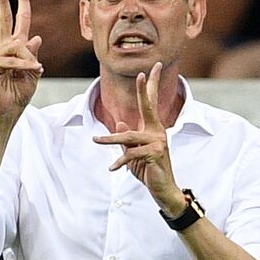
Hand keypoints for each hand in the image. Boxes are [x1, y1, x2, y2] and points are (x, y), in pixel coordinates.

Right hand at [0, 0, 43, 117]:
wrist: (9, 108)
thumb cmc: (20, 91)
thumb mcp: (34, 71)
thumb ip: (34, 55)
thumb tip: (36, 37)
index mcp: (15, 47)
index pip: (17, 22)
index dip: (19, 4)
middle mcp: (3, 47)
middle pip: (5, 21)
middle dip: (4, 2)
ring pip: (18, 46)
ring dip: (30, 59)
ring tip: (35, 71)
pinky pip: (13, 60)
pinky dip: (25, 65)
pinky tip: (33, 70)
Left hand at [91, 62, 184, 212]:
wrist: (163, 190)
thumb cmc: (149, 170)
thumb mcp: (134, 153)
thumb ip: (128, 139)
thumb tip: (120, 125)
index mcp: (153, 129)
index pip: (150, 104)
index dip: (150, 87)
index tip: (151, 69)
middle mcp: (158, 132)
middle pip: (149, 106)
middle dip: (145, 89)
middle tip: (142, 73)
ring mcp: (158, 142)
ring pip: (128, 136)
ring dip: (110, 139)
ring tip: (96, 140)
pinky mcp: (154, 154)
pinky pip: (131, 154)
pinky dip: (119, 162)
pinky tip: (112, 168)